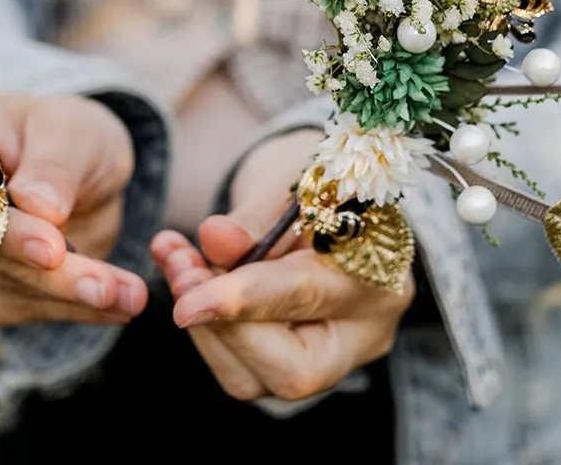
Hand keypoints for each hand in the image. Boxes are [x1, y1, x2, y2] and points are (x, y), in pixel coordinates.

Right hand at [0, 93, 147, 325]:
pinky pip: (23, 307)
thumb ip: (54, 165)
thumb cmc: (63, 134)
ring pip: (2, 286)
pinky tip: (120, 304)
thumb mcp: (71, 131)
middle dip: (42, 272)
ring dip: (66, 296)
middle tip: (101, 285)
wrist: (75, 170)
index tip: (50, 248)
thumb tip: (40, 207)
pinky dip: (75, 308)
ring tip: (128, 295)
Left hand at [149, 129, 414, 401]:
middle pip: (292, 370)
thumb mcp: (290, 180)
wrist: (332, 197)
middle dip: (223, 327)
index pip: (306, 298)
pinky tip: (190, 278)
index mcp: (379, 274)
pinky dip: (206, 329)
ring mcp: (333, 358)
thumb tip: (215, 238)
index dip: (241, 302)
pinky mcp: (296, 366)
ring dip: (204, 326)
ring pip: (255, 380)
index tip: (186, 304)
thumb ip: (255, 216)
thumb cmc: (317, 182)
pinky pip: (242, 370)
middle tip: (182, 271)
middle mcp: (365, 331)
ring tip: (181, 262)